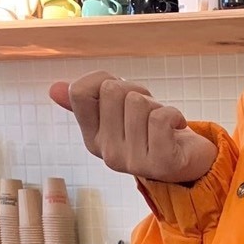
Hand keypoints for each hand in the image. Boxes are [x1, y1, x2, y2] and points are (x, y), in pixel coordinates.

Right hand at [50, 72, 217, 184]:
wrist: (190, 162)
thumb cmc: (152, 132)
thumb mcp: (118, 113)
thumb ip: (87, 102)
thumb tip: (54, 90)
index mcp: (92, 138)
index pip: (79, 91)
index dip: (104, 80)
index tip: (123, 95)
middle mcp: (108, 153)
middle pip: (111, 90)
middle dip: (136, 91)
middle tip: (148, 112)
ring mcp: (133, 162)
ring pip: (138, 102)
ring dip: (157, 105)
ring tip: (162, 124)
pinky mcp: (161, 164)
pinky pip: (160, 117)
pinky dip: (174, 114)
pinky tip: (177, 128)